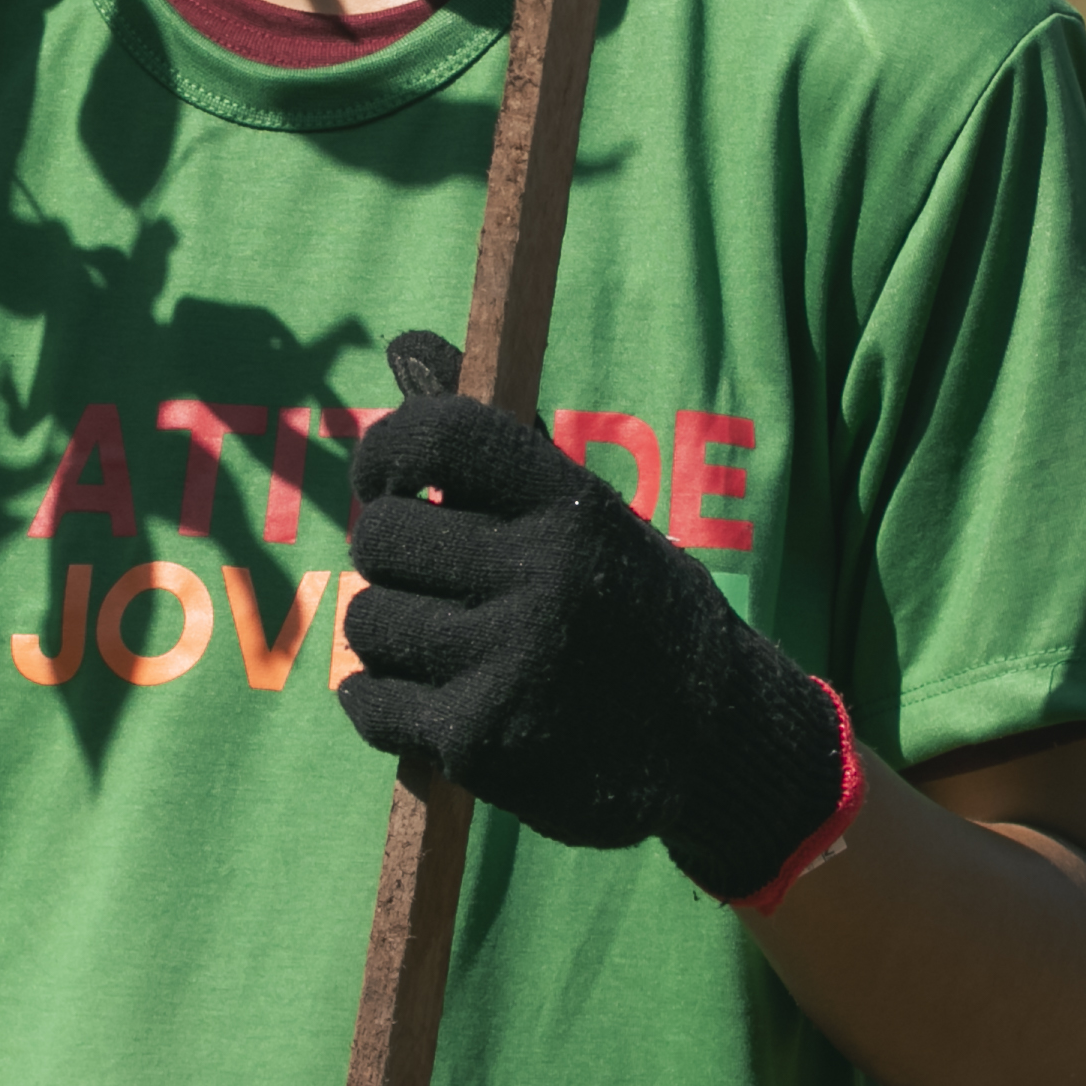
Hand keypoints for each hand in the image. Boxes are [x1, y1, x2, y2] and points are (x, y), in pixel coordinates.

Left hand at [338, 331, 854, 902]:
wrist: (716, 741)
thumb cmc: (631, 607)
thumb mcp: (585, 512)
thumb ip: (494, 441)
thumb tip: (402, 344)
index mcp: (570, 506)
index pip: (440, 436)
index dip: (388, 450)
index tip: (386, 481)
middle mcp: (543, 575)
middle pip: (382, 535)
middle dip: (389, 555)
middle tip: (428, 579)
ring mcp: (511, 662)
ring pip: (369, 622)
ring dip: (389, 635)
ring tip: (442, 644)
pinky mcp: (483, 742)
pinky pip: (371, 704)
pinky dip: (380, 704)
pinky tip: (420, 700)